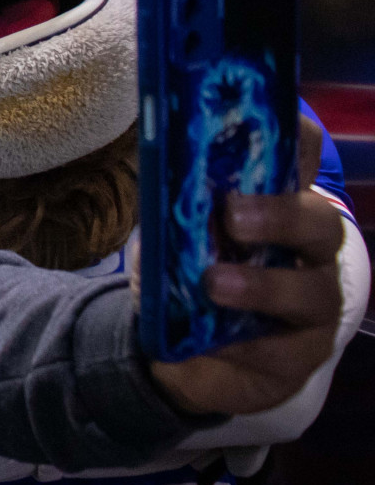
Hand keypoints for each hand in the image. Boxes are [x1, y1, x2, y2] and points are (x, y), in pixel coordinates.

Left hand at [149, 116, 345, 414]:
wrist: (179, 355)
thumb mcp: (167, 238)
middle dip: (281, 215)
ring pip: (312, 292)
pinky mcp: (296, 359)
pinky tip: (215, 342)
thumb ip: (172, 212)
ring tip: (215, 284)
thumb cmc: (183, 279)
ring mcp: (310, 308)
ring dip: (263, 285)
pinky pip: (280, 352)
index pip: (299, 165)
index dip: (294, 142)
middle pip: (321, 224)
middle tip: (235, 216)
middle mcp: (307, 254)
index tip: (274, 126)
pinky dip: (244, 345)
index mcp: (276, 212)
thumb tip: (162, 178)